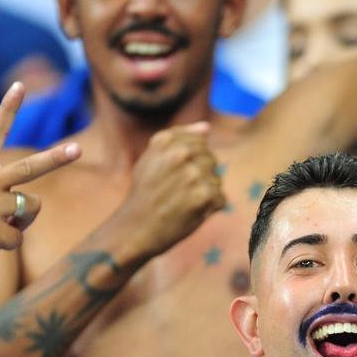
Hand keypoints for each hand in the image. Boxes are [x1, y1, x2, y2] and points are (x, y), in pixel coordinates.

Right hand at [108, 122, 226, 260]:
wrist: (134, 229)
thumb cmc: (144, 194)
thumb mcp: (151, 158)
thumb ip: (178, 138)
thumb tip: (207, 127)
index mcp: (165, 141)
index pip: (201, 141)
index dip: (193, 162)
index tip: (178, 176)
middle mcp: (180, 154)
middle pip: (211, 160)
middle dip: (201, 176)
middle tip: (180, 193)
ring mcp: (194, 175)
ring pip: (217, 179)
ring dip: (206, 193)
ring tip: (183, 203)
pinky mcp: (204, 197)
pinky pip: (221, 198)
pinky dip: (210, 209)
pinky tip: (191, 213)